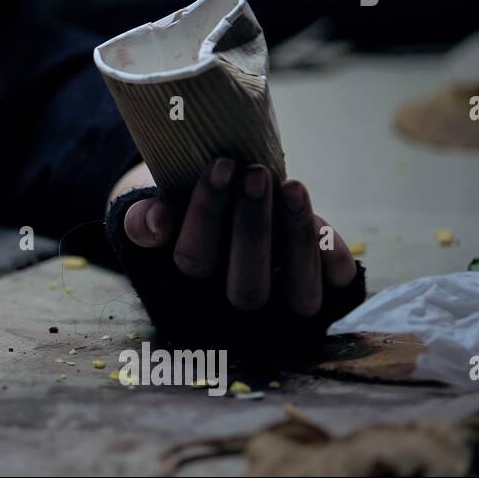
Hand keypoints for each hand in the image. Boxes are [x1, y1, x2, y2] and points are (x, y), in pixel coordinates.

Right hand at [108, 158, 364, 355]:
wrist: (219, 214)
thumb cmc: (183, 212)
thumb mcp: (151, 212)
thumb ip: (142, 219)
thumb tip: (157, 222)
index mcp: (188, 293)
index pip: (195, 262)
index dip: (208, 214)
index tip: (220, 165)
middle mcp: (235, 311)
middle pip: (247, 289)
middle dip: (253, 228)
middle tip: (255, 173)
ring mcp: (283, 309)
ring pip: (299, 297)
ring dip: (297, 240)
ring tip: (291, 187)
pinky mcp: (321, 294)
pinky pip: (336, 287)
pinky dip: (332, 254)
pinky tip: (319, 217)